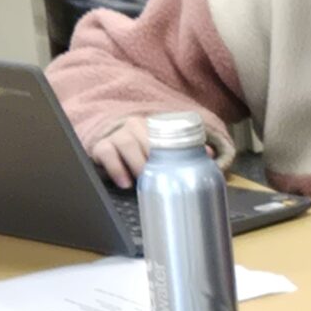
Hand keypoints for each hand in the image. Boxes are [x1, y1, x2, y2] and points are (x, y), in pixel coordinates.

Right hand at [88, 110, 232, 186]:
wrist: (112, 151)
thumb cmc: (143, 153)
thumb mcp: (163, 150)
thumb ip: (185, 151)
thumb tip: (209, 153)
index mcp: (154, 126)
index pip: (166, 133)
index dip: (174, 148)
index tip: (179, 165)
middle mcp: (135, 126)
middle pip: (146, 138)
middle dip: (154, 157)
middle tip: (160, 176)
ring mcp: (117, 135)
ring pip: (126, 143)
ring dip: (136, 162)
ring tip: (143, 179)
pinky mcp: (101, 146)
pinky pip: (107, 153)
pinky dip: (116, 168)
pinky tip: (125, 183)